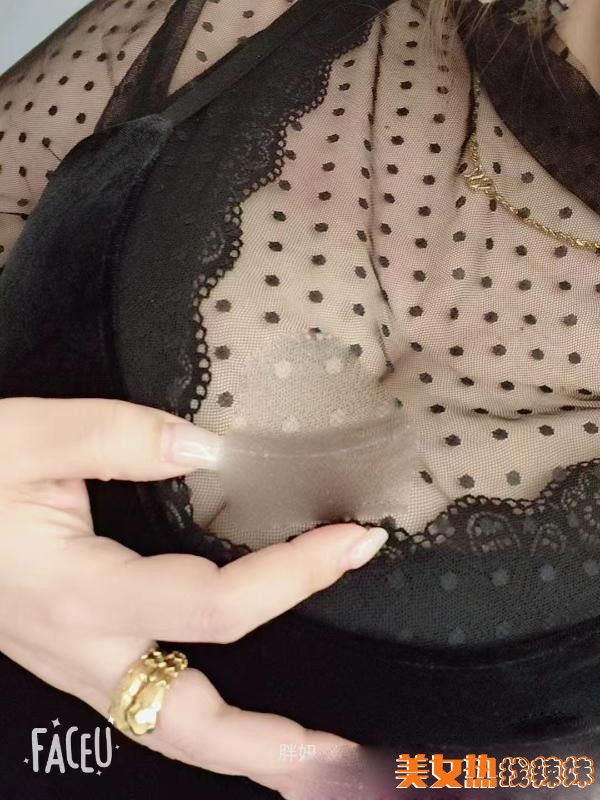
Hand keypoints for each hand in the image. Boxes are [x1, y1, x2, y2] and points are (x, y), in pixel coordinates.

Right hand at [0, 397, 387, 797]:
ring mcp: (77, 664)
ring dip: (242, 752)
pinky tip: (231, 714)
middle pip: (190, 725)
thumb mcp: (24, 437)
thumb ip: (117, 436)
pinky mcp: (76, 656)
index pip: (214, 606)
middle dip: (273, 744)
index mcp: (80, 592)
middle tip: (343, 750)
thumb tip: (207, 451)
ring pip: (166, 733)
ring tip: (308, 759)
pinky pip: (147, 708)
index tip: (353, 544)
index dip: (294, 578)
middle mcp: (84, 647)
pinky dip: (202, 726)